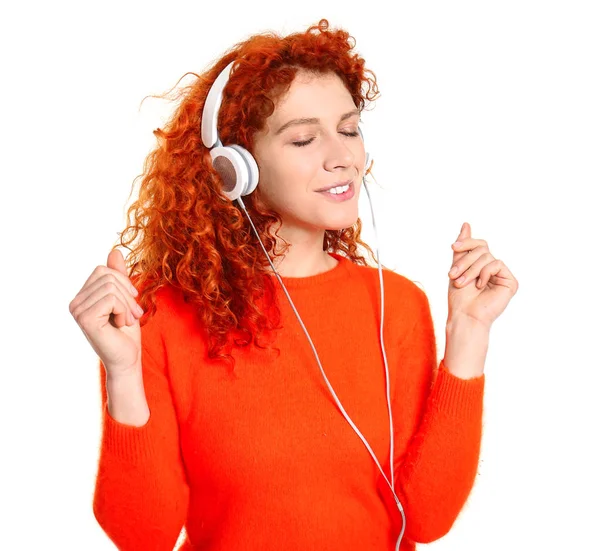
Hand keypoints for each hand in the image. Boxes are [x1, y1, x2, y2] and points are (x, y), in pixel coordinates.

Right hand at [69, 249, 143, 377]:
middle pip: (107, 276)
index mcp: (83, 296)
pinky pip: (111, 299)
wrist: (127, 359)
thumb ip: (118, 276)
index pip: (103, 270)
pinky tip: (121, 325)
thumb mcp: (125, 299)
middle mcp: (75, 302)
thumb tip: (115, 250)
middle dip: (127, 294)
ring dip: (127, 305)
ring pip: (111, 287)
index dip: (124, 282)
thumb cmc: (126, 333)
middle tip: (132, 315)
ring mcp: (77, 310)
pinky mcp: (85, 319)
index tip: (132, 303)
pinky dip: (124, 311)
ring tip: (126, 321)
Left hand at [447, 222, 518, 329]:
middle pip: (481, 249)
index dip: (466, 243)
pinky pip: (496, 264)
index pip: (479, 244)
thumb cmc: (459, 296)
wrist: (464, 315)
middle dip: (464, 261)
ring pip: (487, 256)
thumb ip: (463, 247)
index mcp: (482, 265)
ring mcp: (502, 275)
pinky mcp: (510, 282)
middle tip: (453, 275)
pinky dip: (484, 274)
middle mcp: (493, 269)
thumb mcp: (457, 267)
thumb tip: (466, 224)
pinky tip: (480, 286)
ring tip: (462, 283)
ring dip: (470, 269)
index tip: (453, 247)